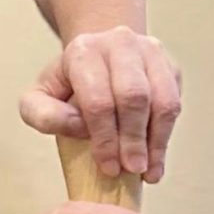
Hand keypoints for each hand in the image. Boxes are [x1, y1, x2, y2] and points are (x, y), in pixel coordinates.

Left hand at [17, 26, 182, 180]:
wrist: (98, 61)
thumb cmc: (67, 87)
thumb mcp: (38, 99)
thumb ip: (44, 115)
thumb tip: (81, 127)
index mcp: (83, 50)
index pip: (98, 98)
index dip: (104, 137)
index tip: (108, 166)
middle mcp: (119, 43)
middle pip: (134, 96)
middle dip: (133, 139)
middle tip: (132, 169)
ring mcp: (149, 52)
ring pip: (163, 100)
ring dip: (156, 141)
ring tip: (148, 171)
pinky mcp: (169, 66)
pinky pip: (175, 103)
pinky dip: (166, 135)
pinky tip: (156, 158)